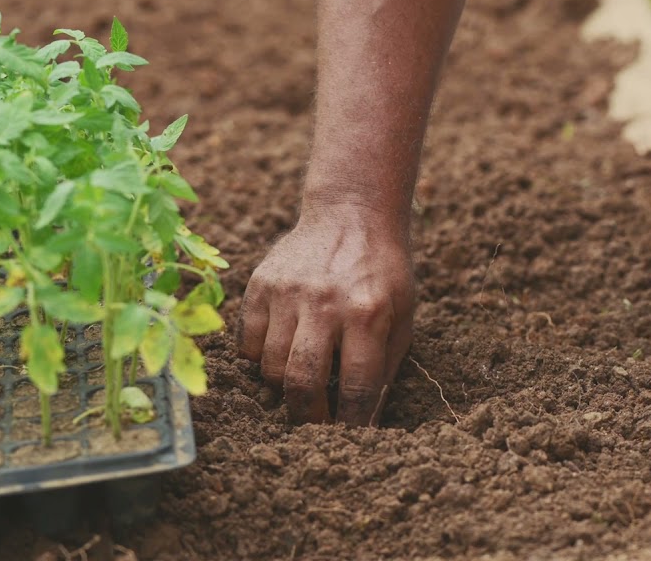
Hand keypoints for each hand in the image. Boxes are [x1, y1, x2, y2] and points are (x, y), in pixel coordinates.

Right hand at [236, 204, 414, 424]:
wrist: (353, 213)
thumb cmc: (383, 271)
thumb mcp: (403, 314)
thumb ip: (385, 365)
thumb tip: (366, 417)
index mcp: (368, 313)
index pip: (357, 387)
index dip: (353, 422)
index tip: (351, 438)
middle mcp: (325, 303)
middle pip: (302, 383)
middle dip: (309, 417)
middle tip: (317, 424)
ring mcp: (287, 292)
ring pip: (269, 367)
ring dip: (284, 385)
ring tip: (302, 378)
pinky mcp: (261, 284)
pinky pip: (247, 342)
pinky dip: (260, 357)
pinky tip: (281, 348)